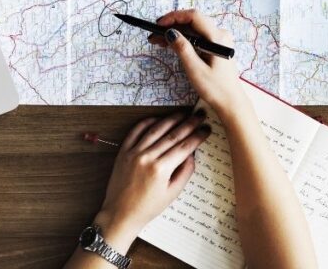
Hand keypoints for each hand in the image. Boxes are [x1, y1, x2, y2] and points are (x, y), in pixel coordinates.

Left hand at [94, 112, 210, 249]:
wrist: (121, 213)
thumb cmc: (148, 207)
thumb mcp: (172, 193)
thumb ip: (184, 172)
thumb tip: (192, 153)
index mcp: (161, 169)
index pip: (184, 147)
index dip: (197, 136)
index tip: (206, 129)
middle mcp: (147, 157)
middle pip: (172, 135)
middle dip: (189, 124)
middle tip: (199, 116)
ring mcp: (134, 152)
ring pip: (155, 129)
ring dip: (171, 119)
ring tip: (183, 114)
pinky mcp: (123, 151)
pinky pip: (136, 131)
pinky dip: (147, 122)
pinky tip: (158, 118)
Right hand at [151, 9, 243, 116]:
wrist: (231, 102)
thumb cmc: (215, 89)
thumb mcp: (195, 69)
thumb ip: (183, 48)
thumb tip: (170, 32)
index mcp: (218, 38)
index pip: (193, 16)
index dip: (174, 17)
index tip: (158, 24)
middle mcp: (220, 34)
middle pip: (192, 22)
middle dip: (172, 26)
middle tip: (154, 35)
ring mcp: (218, 40)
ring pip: (193, 29)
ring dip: (176, 32)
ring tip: (158, 41)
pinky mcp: (216, 46)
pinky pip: (197, 36)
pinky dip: (183, 39)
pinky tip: (171, 44)